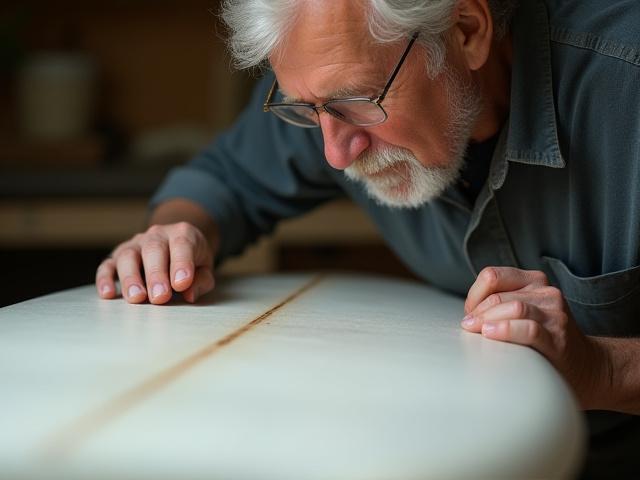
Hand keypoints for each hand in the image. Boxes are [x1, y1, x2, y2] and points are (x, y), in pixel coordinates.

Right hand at [95, 222, 214, 304]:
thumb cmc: (193, 260)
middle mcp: (156, 235)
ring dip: (131, 278)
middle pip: (153, 249)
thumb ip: (202, 280)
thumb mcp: (205, 267)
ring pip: (128, 255)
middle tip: (160, 298)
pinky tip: (108, 294)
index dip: (181, 264)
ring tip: (137, 298)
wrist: (178, 244)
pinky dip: (105, 279)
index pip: (182, 244)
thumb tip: (189, 294)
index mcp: (182, 233)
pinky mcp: (118, 256)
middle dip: (156, 275)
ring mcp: (135, 244)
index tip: (181, 284)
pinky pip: (108, 264)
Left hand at [461, 266, 610, 408]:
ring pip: (512, 307)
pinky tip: (491, 334)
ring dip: (488, 320)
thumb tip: (467, 315)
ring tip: (479, 333)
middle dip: (477, 313)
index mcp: (533, 281)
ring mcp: (555, 314)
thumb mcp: (523, 312)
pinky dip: (506, 330)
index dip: (474, 295)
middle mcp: (546, 292)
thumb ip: (499, 304)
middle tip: (469, 328)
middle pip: (498, 295)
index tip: (469, 314)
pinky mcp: (558, 338)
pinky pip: (529, 328)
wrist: (586, 366)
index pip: (492, 276)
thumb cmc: (544, 339)